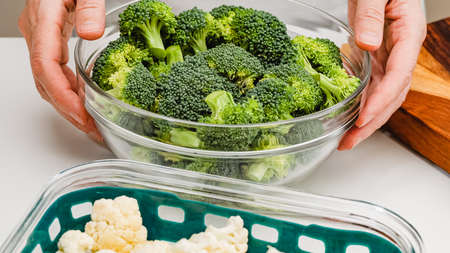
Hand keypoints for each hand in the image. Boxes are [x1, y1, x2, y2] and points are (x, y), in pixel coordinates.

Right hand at [18, 0, 105, 142]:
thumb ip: (89, 6)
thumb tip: (91, 33)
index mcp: (44, 18)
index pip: (46, 66)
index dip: (62, 96)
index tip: (82, 115)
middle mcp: (37, 30)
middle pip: (45, 80)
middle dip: (68, 109)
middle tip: (92, 129)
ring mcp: (40, 36)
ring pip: (47, 80)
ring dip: (67, 104)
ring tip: (91, 122)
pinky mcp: (48, 38)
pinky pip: (53, 71)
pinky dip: (68, 89)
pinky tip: (84, 99)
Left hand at [339, 0, 426, 149]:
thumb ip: (372, 14)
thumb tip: (367, 43)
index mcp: (408, 34)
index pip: (399, 75)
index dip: (382, 100)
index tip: (363, 118)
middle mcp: (402, 50)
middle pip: (393, 94)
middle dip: (372, 121)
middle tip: (349, 141)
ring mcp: (389, 55)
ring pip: (383, 95)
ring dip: (366, 119)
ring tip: (346, 139)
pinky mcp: (376, 56)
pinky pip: (372, 86)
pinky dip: (361, 104)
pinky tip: (348, 117)